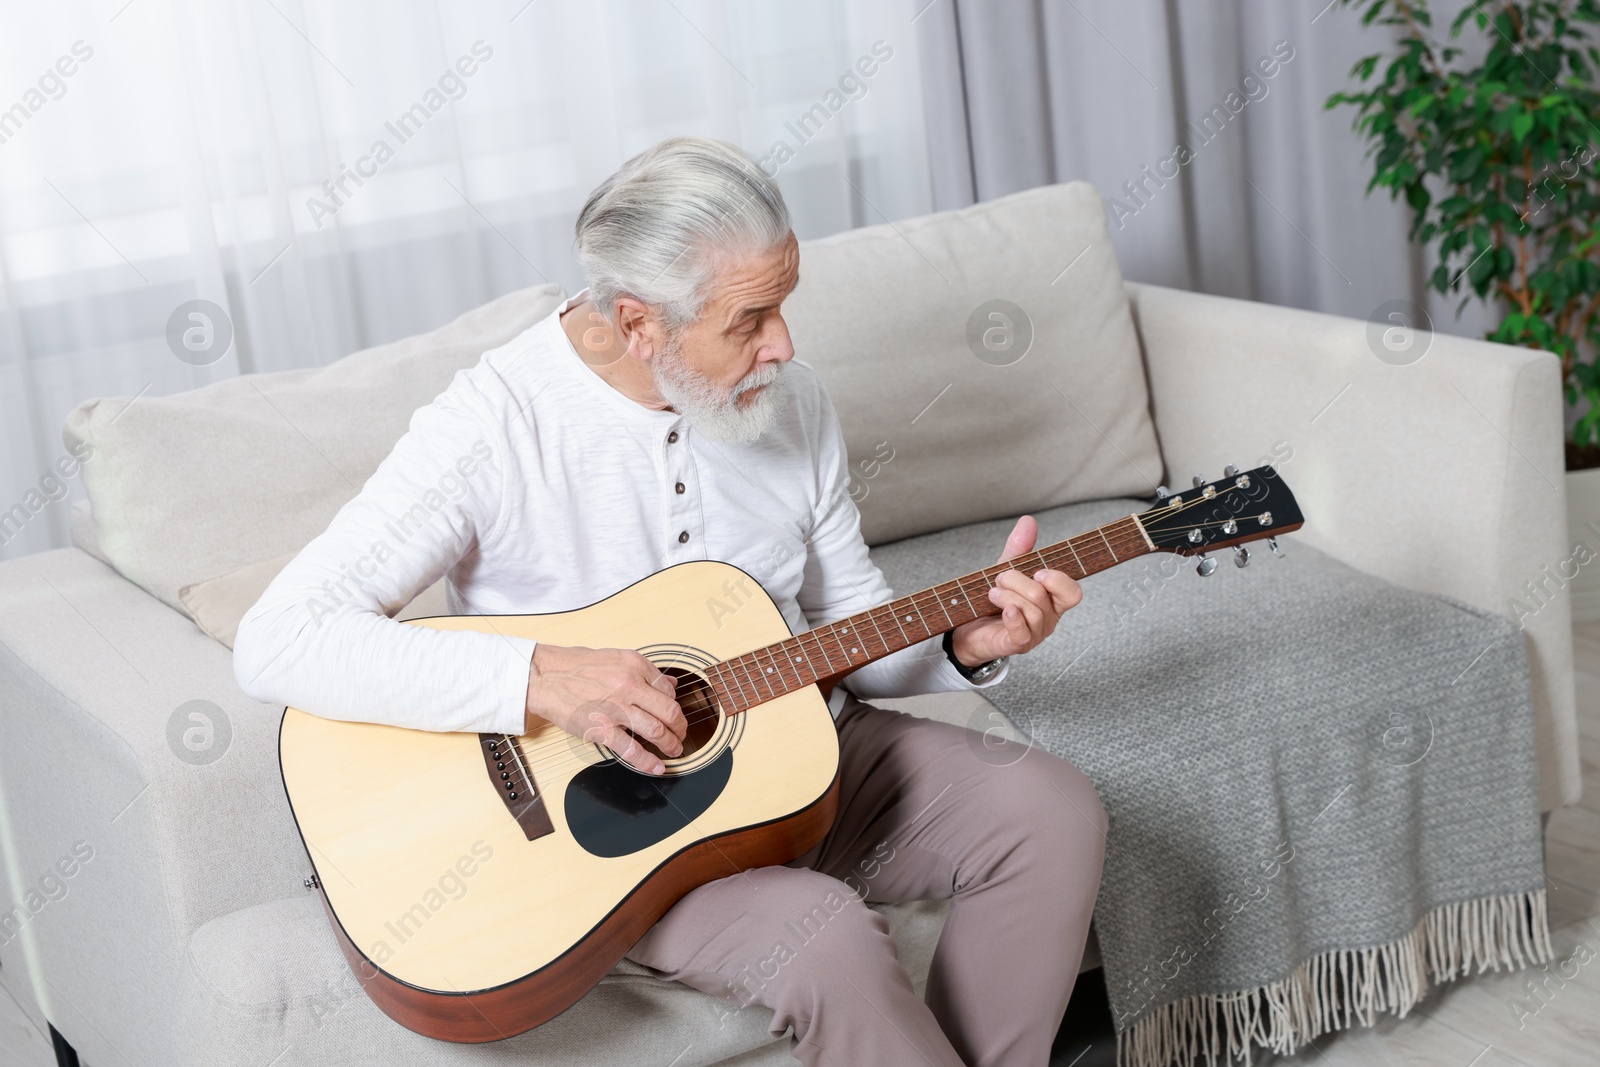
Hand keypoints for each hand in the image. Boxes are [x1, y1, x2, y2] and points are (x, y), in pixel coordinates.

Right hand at [525, 644, 685, 774]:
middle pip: (669, 711)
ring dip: (670, 744)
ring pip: (657, 731)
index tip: (674, 715)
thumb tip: (670, 684)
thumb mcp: (616, 657)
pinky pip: (631, 749)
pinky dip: (647, 762)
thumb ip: (644, 671)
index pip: (667, 689)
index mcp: (635, 665)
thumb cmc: (575, 667)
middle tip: (681, 735)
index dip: (674, 705)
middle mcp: (629, 685)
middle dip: (680, 728)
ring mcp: (616, 709)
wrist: (545, 677)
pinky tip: (657, 767)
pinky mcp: (601, 729)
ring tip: (674, 750)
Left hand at [950, 516, 1081, 667]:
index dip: (1058, 580)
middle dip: (1017, 580)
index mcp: (1052, 600)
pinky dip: (1013, 617)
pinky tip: (1004, 608)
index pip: (1073, 592)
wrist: (968, 629)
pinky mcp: (1016, 645)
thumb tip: (1028, 520)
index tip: (1038, 571)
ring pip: (1031, 611)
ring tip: (992, 593)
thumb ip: (1019, 548)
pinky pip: (1022, 633)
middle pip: (1043, 596)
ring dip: (1007, 596)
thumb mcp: (1006, 569)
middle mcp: (1047, 618)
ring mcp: (1034, 634)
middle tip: (999, 578)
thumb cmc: (993, 601)